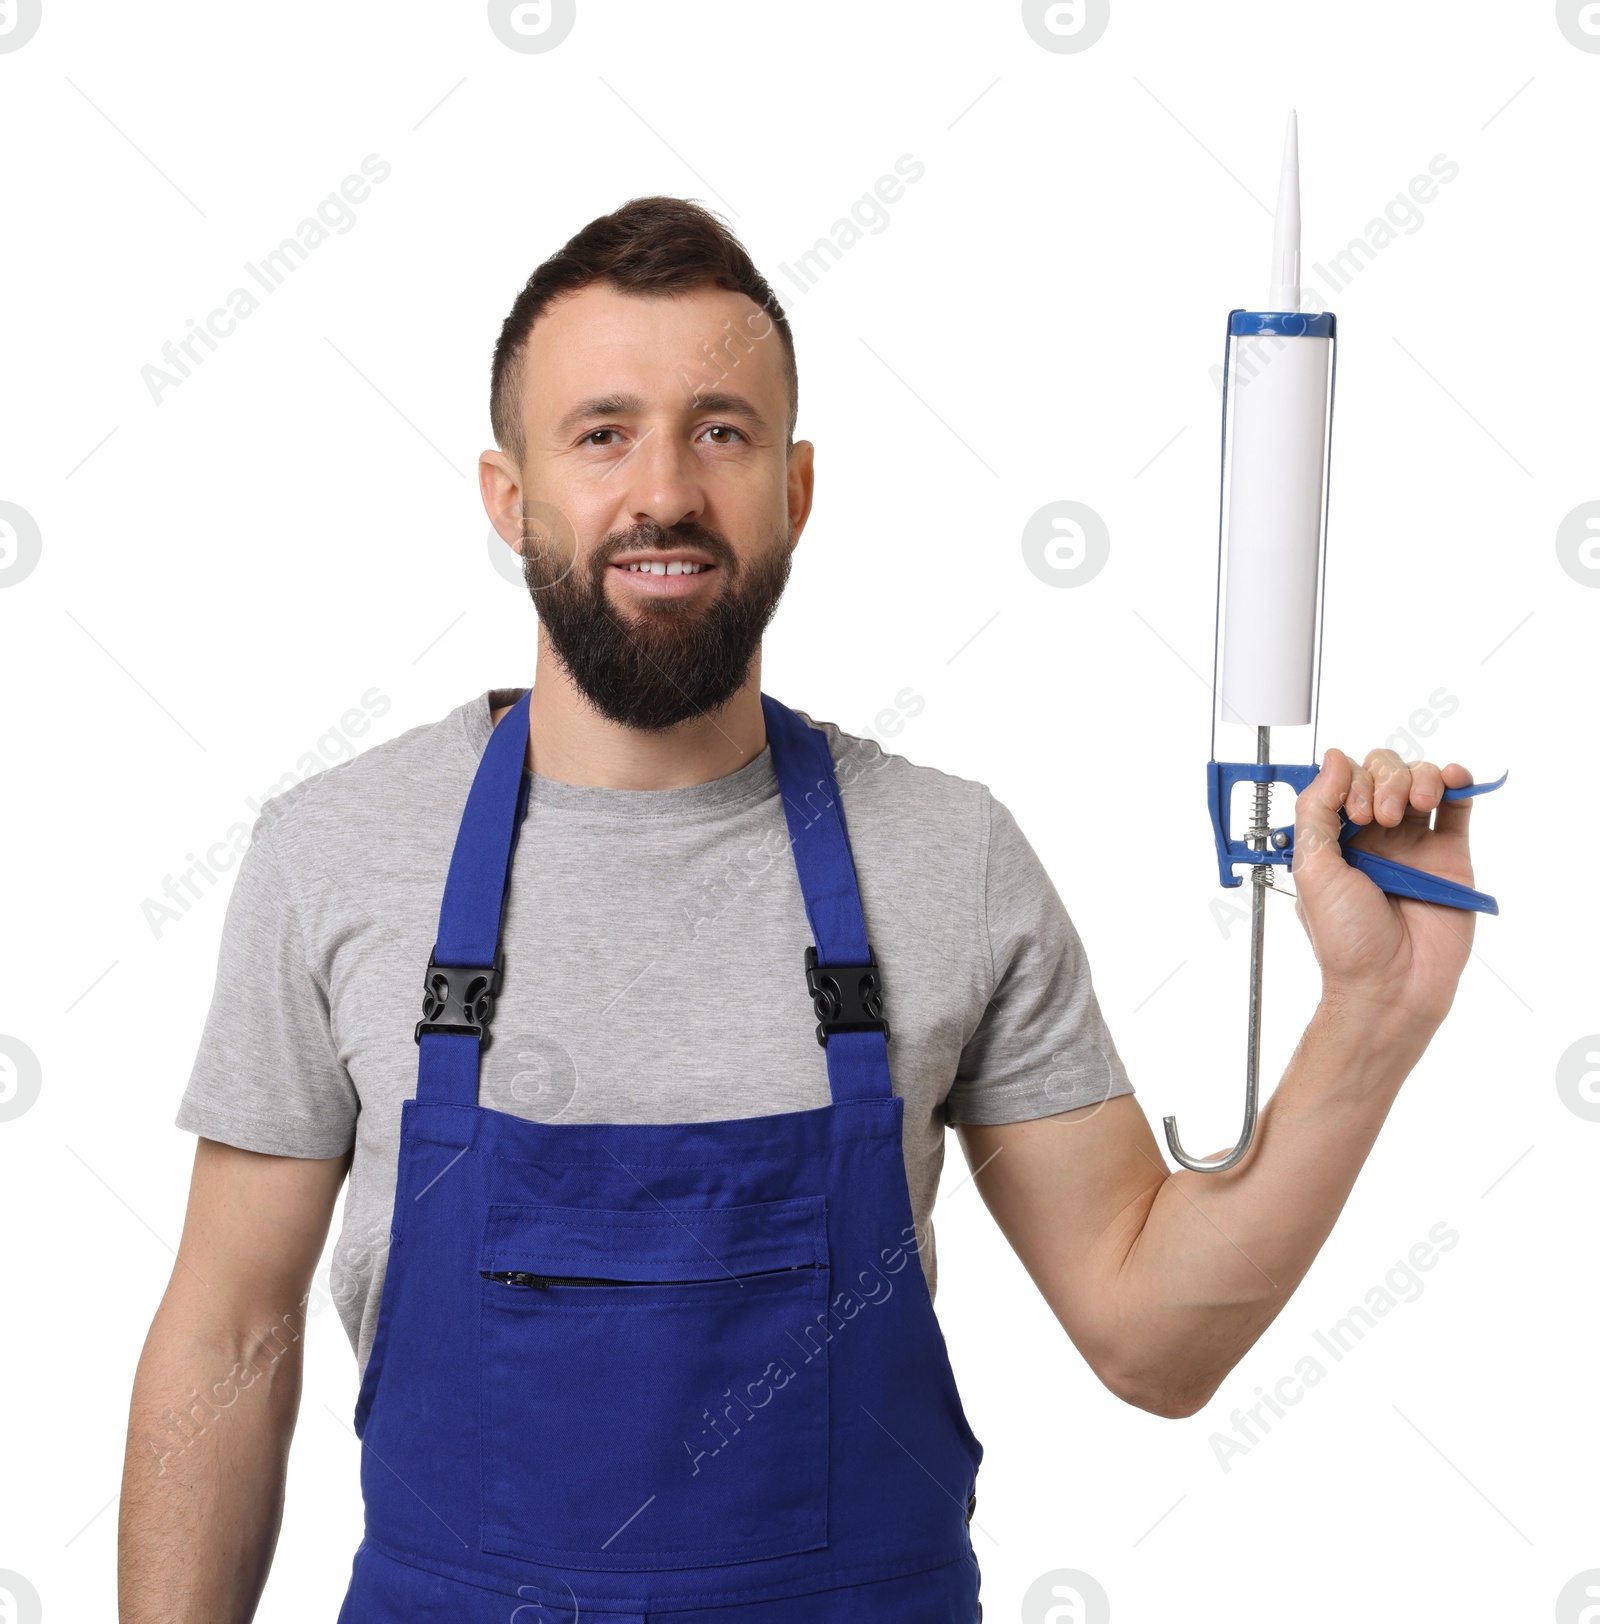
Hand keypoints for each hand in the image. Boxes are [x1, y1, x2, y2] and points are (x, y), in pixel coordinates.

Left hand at [1291, 747, 1477, 1027]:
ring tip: (1415, 806)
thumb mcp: (1312, 870)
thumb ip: (1316, 811)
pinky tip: (1452, 780)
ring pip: (1420, 780)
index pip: (1344, 779)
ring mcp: (1414, 843)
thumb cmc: (1345, 939)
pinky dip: (1457, 781)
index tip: (1354, 811)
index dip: (1350, 781)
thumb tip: (1332, 757)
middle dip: (1384, 779)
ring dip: (1418, 777)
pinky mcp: (1449, 856)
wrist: (1389, 986)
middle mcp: (1374, 835)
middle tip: (1382, 816)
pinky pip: (1457, 806)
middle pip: (1384, 771)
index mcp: (1335, 836)